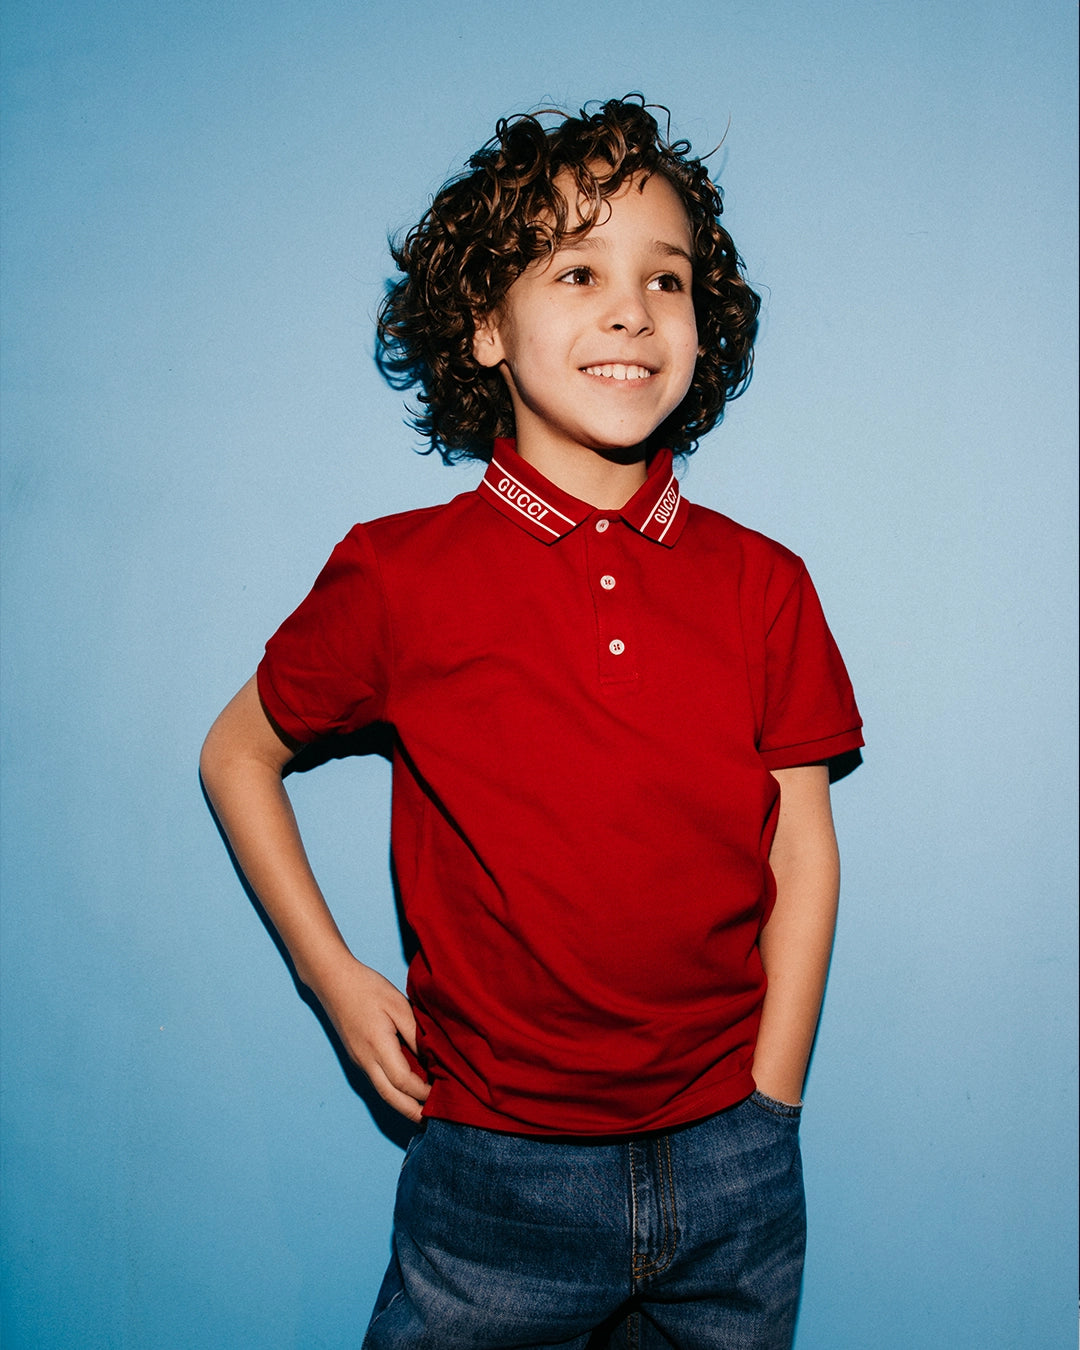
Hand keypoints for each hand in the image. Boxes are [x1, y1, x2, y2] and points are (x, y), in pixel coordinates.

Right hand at [311, 957, 430, 1122]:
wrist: (333, 980)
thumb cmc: (368, 988)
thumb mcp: (398, 1005)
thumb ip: (414, 1032)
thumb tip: (430, 1056)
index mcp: (378, 1046)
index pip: (404, 1081)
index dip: (424, 1091)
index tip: (443, 1092)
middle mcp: (366, 1060)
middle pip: (391, 1097)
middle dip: (412, 1111)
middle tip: (433, 1120)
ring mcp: (359, 1060)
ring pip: (383, 1092)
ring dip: (402, 1105)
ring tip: (423, 1111)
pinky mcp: (357, 1056)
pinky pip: (377, 1081)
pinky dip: (393, 1091)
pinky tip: (406, 1090)